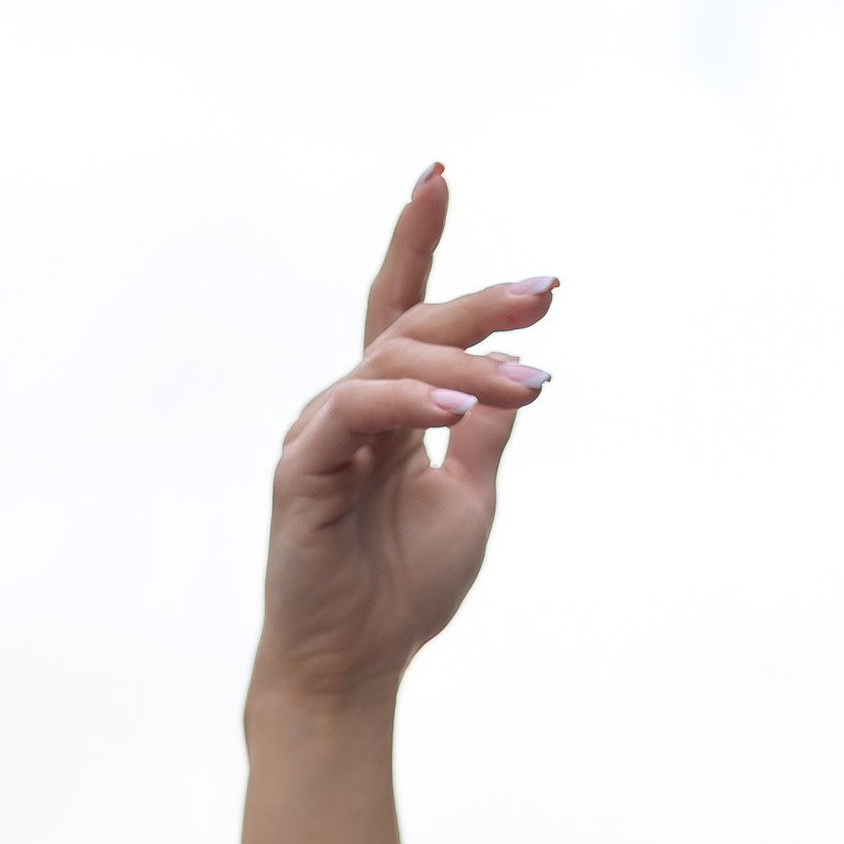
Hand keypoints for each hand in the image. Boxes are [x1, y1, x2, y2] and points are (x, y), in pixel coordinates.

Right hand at [254, 166, 555, 714]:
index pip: (401, 309)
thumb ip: (484, 432)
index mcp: (387, 411)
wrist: (353, 668)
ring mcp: (319, 432)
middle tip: (543, 294)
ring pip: (392, 362)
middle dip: (479, 303)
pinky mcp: (301, 468)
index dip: (416, 240)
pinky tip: (458, 409)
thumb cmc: (404, 592)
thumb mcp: (468, 500)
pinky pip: (356, 411)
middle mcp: (347, 407)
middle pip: (410, 325)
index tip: (441, 174)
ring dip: (465, 364)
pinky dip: (410, 403)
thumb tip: (514, 373)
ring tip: (526, 381)